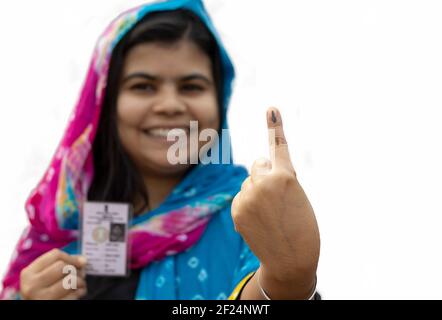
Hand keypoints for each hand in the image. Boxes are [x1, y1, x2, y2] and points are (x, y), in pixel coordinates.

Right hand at [20, 248, 86, 299]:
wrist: (39, 307)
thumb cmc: (44, 289)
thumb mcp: (45, 274)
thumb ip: (63, 263)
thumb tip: (83, 261)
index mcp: (28, 273)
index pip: (56, 255)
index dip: (71, 257)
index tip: (78, 263)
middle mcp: (32, 286)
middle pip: (63, 267)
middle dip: (75, 269)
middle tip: (79, 275)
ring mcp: (42, 298)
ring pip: (70, 280)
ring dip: (80, 281)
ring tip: (79, 284)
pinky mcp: (53, 305)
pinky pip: (74, 295)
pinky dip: (80, 291)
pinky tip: (77, 292)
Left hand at [231, 107, 319, 297]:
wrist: (292, 260)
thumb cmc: (302, 227)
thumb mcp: (297, 197)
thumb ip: (278, 180)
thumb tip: (257, 170)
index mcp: (286, 176)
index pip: (278, 147)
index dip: (275, 127)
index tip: (271, 109)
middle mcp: (264, 182)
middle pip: (258, 166)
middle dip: (265, 176)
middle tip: (277, 200)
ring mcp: (248, 196)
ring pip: (249, 183)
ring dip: (256, 193)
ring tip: (270, 216)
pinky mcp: (237, 209)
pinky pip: (241, 198)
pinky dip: (247, 207)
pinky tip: (258, 222)